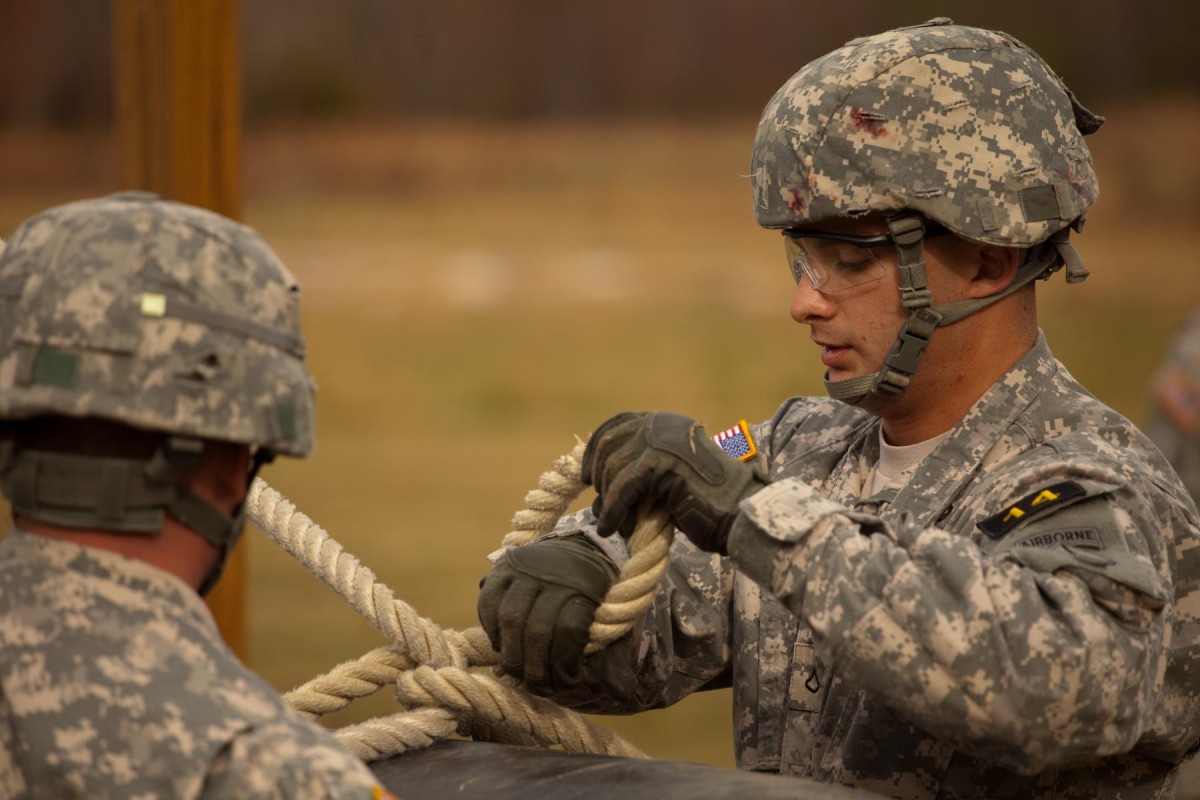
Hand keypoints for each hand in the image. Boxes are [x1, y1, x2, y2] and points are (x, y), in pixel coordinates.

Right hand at [477, 536, 615, 694]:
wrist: (576, 550)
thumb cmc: (594, 596)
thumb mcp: (612, 621)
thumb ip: (612, 657)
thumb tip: (621, 694)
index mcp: (586, 585)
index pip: (569, 631)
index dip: (564, 664)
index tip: (569, 682)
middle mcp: (554, 572)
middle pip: (537, 629)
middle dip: (536, 669)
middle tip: (540, 688)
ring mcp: (524, 568)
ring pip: (510, 618)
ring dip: (512, 655)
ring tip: (519, 674)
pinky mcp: (501, 568)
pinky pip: (488, 604)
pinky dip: (492, 630)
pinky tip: (503, 647)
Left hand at [580, 411, 765, 553]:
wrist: (741, 513)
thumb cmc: (707, 505)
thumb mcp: (668, 477)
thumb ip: (639, 472)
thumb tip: (596, 489)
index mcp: (666, 423)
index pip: (618, 424)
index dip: (596, 449)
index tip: (585, 475)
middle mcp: (664, 425)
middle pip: (610, 443)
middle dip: (598, 475)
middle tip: (600, 504)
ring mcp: (664, 441)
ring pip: (614, 467)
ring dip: (607, 500)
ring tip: (611, 524)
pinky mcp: (663, 463)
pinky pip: (623, 487)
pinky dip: (613, 511)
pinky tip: (612, 529)